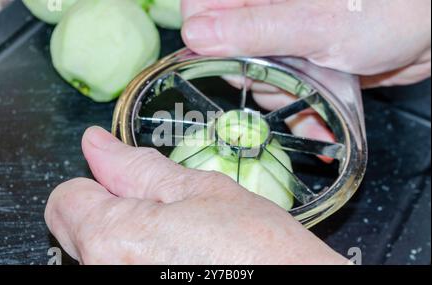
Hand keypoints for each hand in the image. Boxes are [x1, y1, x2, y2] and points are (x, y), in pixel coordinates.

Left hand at [45, 127, 347, 264]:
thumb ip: (139, 169)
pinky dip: (143, 261)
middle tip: (168, 214)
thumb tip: (97, 145)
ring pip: (101, 254)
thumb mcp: (203, 191)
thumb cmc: (262, 251)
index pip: (66, 199)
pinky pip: (122, 271)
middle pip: (79, 230)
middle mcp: (104, 274)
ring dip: (131, 241)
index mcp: (113, 237)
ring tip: (184, 243)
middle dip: (114, 213)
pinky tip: (183, 262)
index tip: (126, 186)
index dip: (97, 185)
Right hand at [181, 0, 430, 87]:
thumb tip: (197, 35)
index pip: (200, 7)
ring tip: (314, 86)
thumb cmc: (387, 12)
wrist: (427, 32)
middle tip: (285, 73)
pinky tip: (316, 116)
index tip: (235, 59)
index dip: (207, 39)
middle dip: (253, 74)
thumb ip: (255, 29)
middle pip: (224, 49)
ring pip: (252, 75)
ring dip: (280, 93)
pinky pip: (279, 87)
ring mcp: (281, 36)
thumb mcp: (315, 23)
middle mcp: (265, 9)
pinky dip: (295, 107)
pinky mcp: (296, 58)